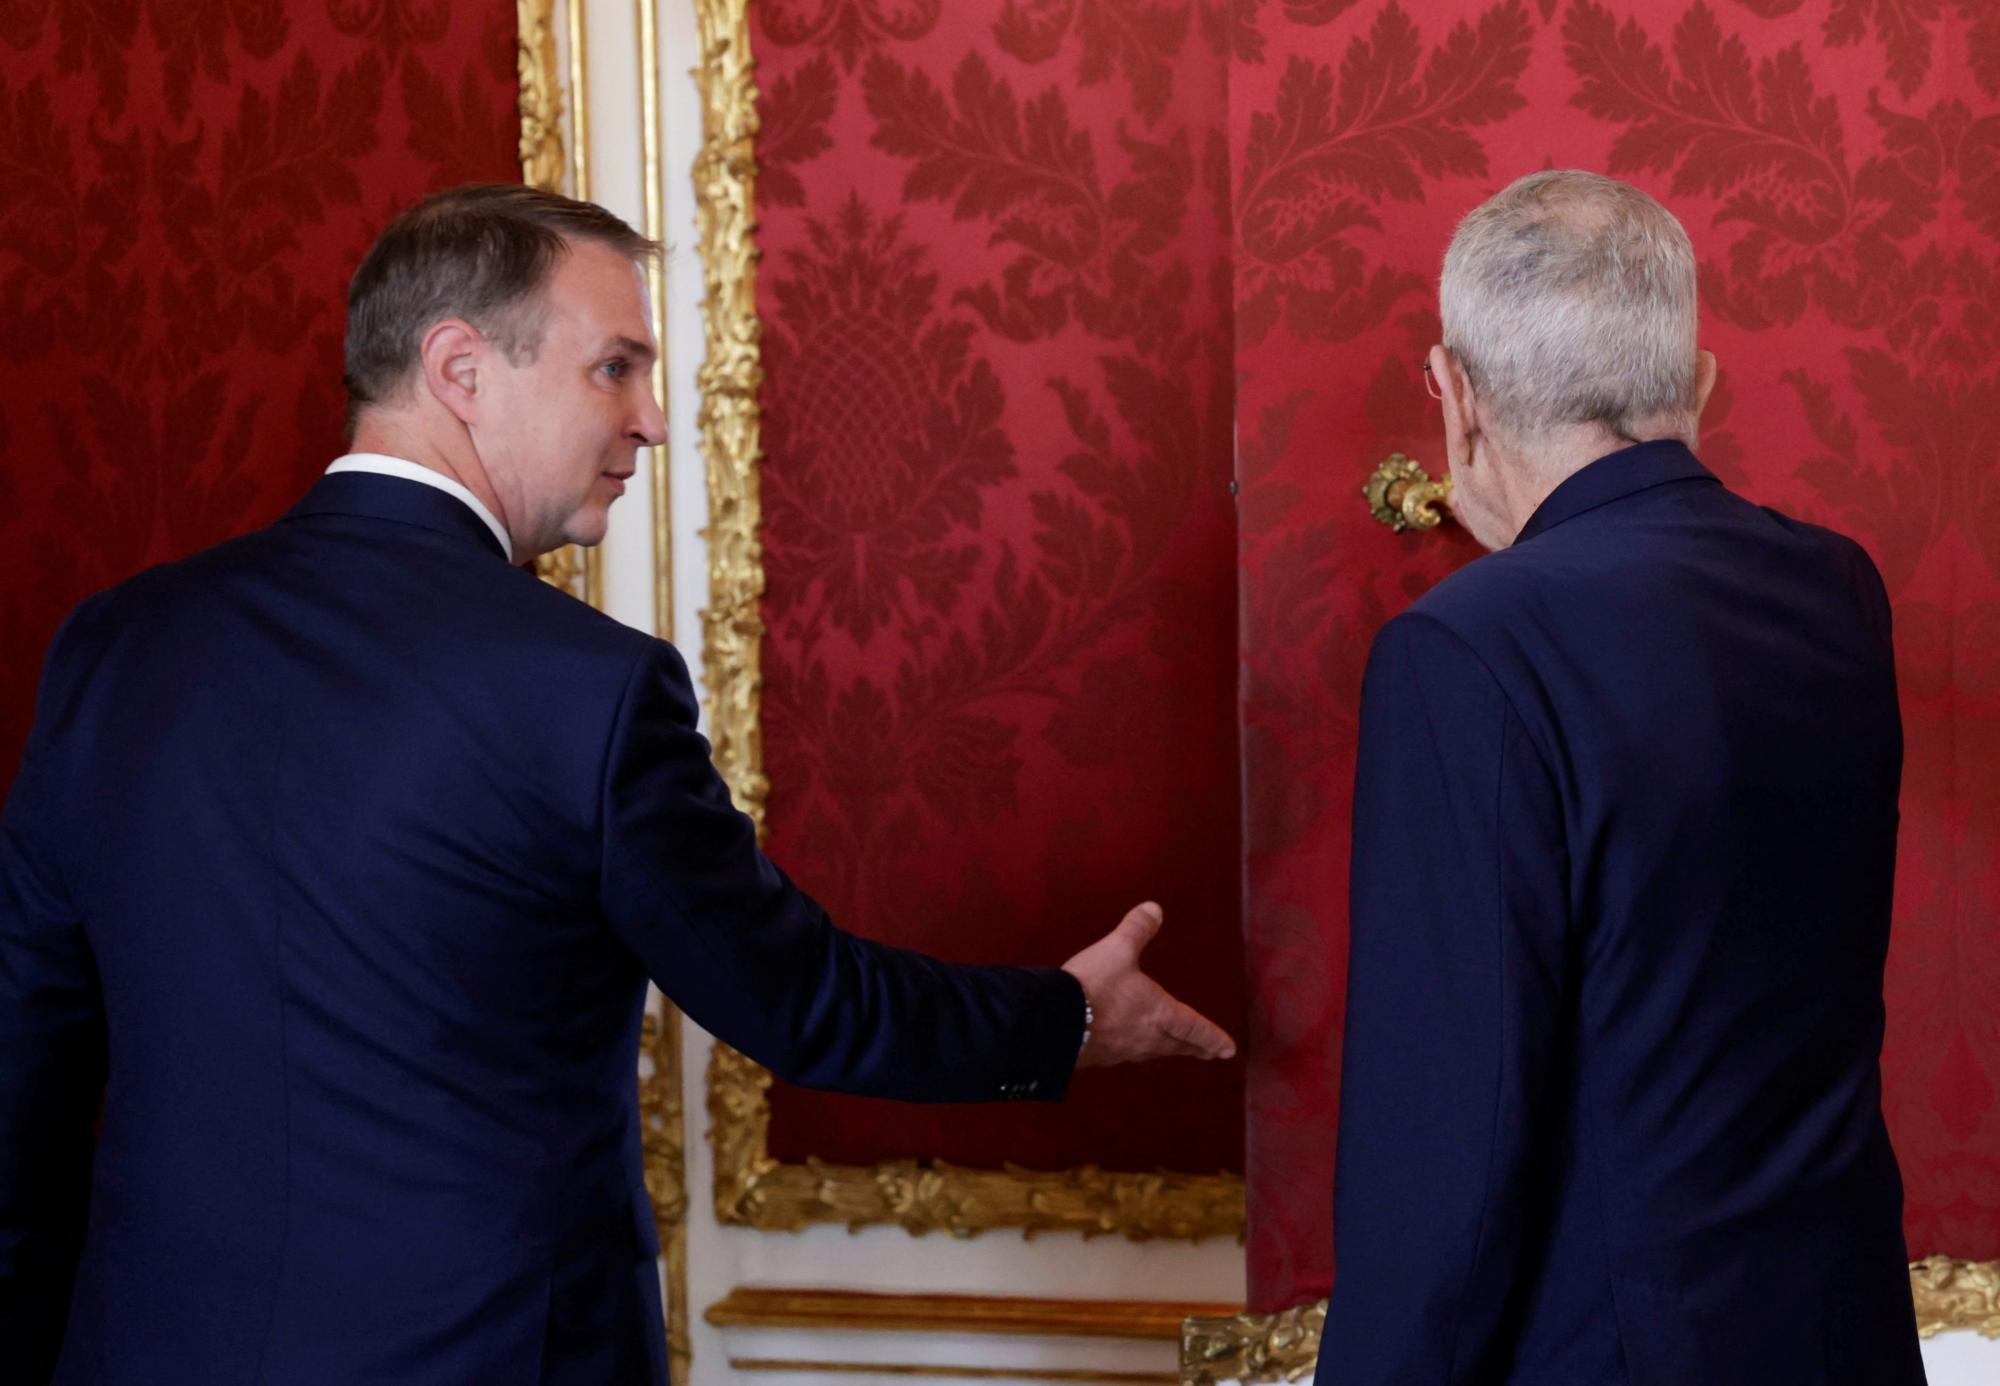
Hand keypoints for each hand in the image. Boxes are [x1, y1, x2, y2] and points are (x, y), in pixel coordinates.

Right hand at [1061, 901, 1236, 1068]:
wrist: (1053, 1022)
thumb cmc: (1094, 985)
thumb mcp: (1117, 949)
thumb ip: (1137, 929)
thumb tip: (1154, 908)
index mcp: (1159, 1013)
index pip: (1195, 1028)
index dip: (1213, 1037)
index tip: (1229, 1050)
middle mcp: (1146, 1037)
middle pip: (1177, 1045)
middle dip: (1194, 1047)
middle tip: (1208, 1052)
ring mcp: (1123, 1050)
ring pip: (1153, 1051)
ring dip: (1167, 1049)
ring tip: (1172, 1047)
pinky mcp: (1100, 1057)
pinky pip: (1126, 1053)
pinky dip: (1135, 1048)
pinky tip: (1126, 1045)